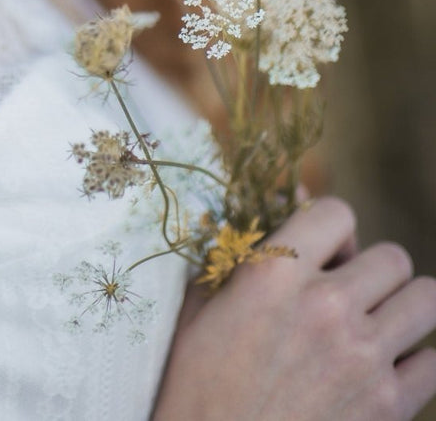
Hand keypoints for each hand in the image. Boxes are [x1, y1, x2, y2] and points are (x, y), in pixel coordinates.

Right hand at [153, 196, 435, 420]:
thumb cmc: (195, 387)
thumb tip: (289, 205)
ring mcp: (364, 357)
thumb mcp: (202, 307)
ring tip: (381, 326)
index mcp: (275, 272)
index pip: (338, 212)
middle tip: (352, 295)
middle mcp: (327, 306)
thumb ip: (242, 253)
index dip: (333, 230)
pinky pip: (435, 364)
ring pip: (427, 299)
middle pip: (393, 256)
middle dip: (373, 271)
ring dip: (405, 309)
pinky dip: (417, 365)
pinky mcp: (389, 407)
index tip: (324, 254)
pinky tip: (389, 373)